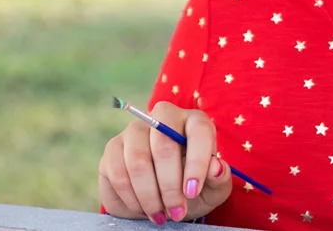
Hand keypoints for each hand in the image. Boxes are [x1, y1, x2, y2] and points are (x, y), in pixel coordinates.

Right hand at [99, 102, 231, 223]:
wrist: (159, 199)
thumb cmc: (191, 189)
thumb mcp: (213, 189)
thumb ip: (219, 178)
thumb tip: (216, 167)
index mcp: (195, 122)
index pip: (199, 132)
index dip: (196, 162)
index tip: (192, 192)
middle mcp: (164, 117)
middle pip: (164, 146)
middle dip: (170, 186)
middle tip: (177, 212)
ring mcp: (136, 130)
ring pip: (138, 161)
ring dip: (150, 196)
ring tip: (161, 215)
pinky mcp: (113, 147)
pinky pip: (118, 173)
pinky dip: (132, 198)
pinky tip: (142, 208)